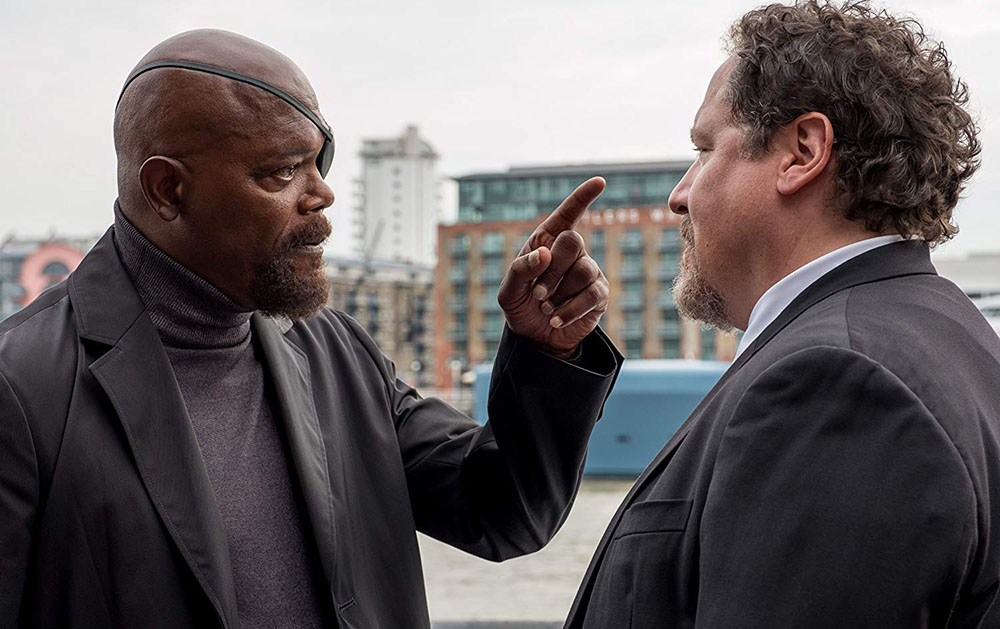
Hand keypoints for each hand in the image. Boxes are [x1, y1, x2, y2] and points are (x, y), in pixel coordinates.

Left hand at [497, 177, 608, 358]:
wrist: (535, 338)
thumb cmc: (521, 306)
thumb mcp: (509, 291)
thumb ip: (520, 269)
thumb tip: (544, 253)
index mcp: (546, 242)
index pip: (567, 214)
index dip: (582, 197)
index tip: (599, 182)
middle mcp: (570, 253)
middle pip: (573, 242)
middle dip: (553, 270)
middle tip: (537, 293)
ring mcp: (588, 272)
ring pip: (583, 270)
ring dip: (559, 293)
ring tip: (546, 307)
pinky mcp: (598, 295)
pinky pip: (591, 295)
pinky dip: (570, 309)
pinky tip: (556, 318)